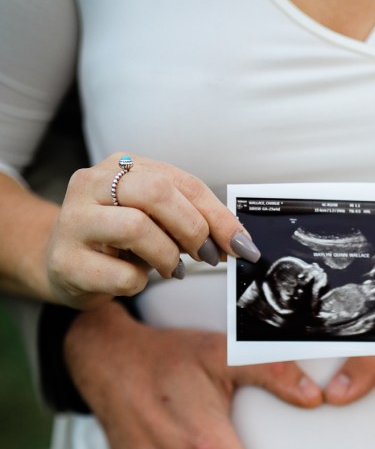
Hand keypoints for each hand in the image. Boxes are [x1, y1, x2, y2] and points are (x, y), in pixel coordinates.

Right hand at [46, 153, 259, 308]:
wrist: (58, 263)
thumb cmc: (116, 241)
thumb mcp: (153, 219)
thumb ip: (189, 219)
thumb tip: (237, 241)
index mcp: (119, 166)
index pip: (180, 181)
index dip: (218, 215)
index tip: (243, 245)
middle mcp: (91, 183)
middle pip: (156, 193)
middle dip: (193, 229)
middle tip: (206, 256)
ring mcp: (74, 221)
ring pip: (137, 228)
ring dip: (167, 256)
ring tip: (169, 268)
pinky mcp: (67, 261)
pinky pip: (122, 274)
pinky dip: (139, 282)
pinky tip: (134, 279)